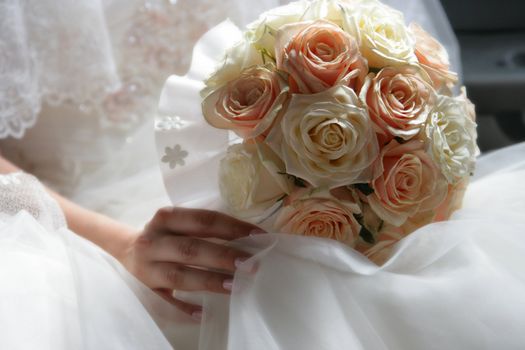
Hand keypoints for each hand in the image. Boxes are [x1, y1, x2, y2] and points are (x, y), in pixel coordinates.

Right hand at [122, 207, 264, 318]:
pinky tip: (205, 313)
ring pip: (180, 275)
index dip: (232, 227)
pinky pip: (165, 303)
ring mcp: (147, 267)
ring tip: (234, 285)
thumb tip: (248, 238)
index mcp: (166, 218)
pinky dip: (184, 309)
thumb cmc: (165, 235)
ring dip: (208, 281)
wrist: (126, 249)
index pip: (203, 220)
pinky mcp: (144, 290)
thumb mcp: (178, 223)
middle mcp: (153, 240)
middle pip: (191, 248)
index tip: (258, 236)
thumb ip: (205, 228)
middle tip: (251, 263)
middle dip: (223, 255)